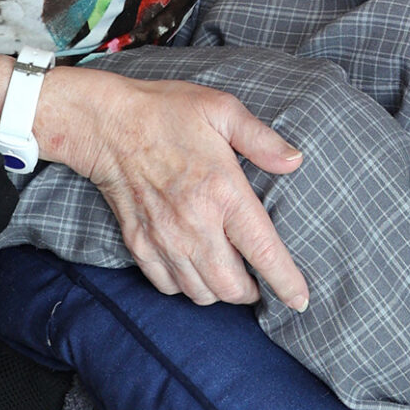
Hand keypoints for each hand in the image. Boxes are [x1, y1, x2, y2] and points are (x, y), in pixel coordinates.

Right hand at [37, 63, 310, 308]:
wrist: (108, 123)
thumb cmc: (167, 111)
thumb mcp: (222, 109)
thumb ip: (262, 138)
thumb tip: (296, 161)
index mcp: (222, 192)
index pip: (263, 252)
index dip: (286, 282)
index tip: (300, 300)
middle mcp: (195, 225)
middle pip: (232, 287)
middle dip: (251, 292)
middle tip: (259, 278)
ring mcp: (164, 240)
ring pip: (201, 294)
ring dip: (220, 291)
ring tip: (229, 275)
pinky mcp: (139, 245)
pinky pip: (168, 287)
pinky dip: (185, 287)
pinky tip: (193, 268)